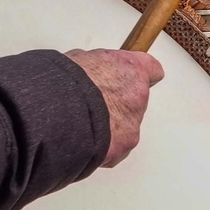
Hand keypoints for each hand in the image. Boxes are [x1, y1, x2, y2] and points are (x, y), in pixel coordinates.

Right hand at [64, 48, 164, 166]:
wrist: (58, 108)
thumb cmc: (66, 81)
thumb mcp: (80, 60)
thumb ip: (96, 69)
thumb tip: (88, 75)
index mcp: (132, 69)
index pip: (151, 70)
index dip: (138, 77)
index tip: (131, 81)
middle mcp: (138, 95)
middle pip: (133, 102)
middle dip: (115, 106)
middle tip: (91, 108)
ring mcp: (132, 123)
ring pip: (123, 128)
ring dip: (107, 128)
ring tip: (81, 127)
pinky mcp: (122, 146)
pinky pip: (113, 149)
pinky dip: (100, 148)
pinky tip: (81, 142)